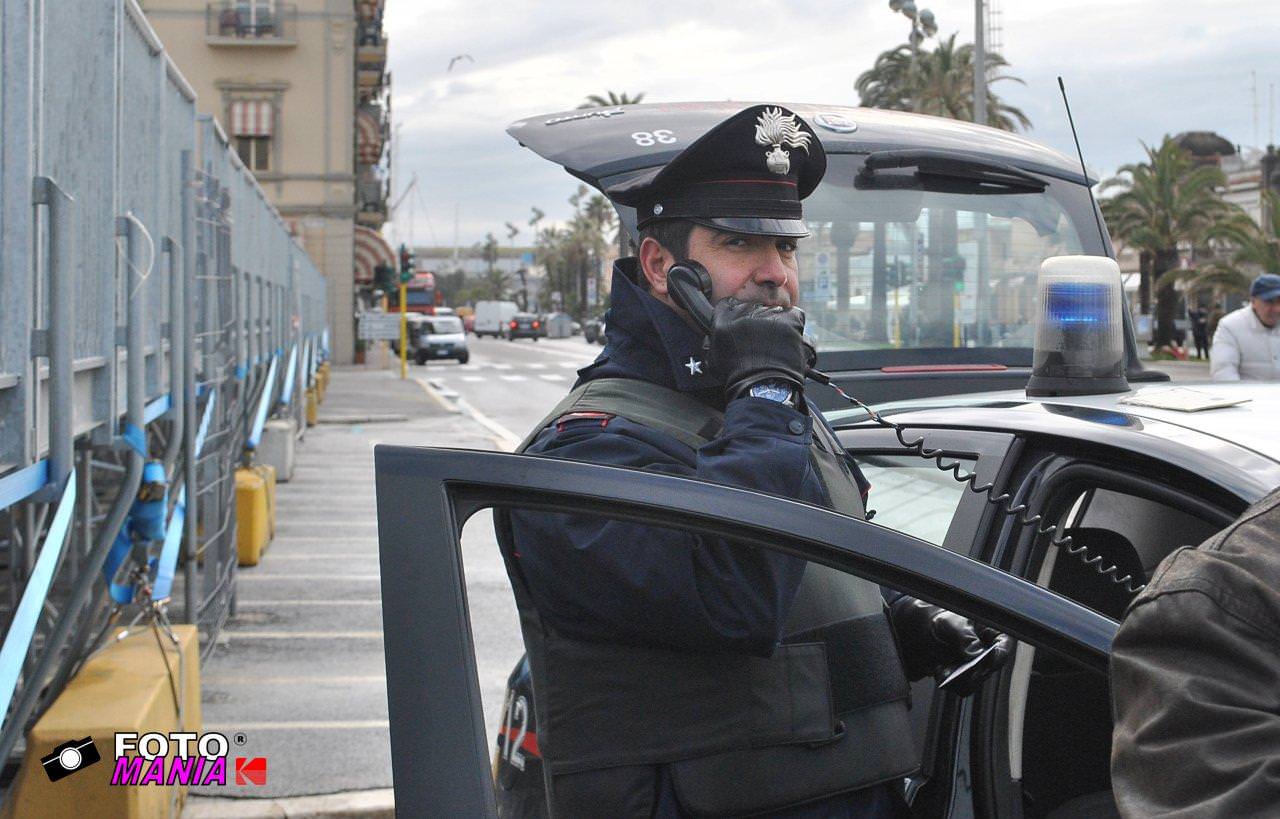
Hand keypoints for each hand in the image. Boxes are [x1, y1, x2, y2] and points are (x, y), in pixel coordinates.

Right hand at [707, 298, 809, 400]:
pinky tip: (787, 340)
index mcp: (725, 317)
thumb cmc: (737, 376)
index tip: (741, 327)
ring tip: (774, 345)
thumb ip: (711, 341)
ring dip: (774, 324)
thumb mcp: (713, 359)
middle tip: (759, 341)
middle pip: (753, 307)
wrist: (763, 386)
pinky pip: (793, 315)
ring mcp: (769, 313)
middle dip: (756, 321)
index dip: (736, 317)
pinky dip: (793, 325)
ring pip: (773, 311)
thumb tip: (713, 336)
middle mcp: (747, 310)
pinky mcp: (789, 318)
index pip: (729, 304)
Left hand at [889, 596, 1011, 685]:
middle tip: (958, 671)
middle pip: (987, 671)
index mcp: (993, 636)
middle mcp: (987, 655)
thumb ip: (966, 638)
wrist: (922, 629)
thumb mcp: (953, 623)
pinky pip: (958, 688)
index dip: (995, 659)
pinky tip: (937, 668)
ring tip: (942, 669)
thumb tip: (977, 654)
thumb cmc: (943, 620)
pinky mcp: (961, 679)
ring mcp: (975, 669)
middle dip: (971, 673)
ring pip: (973, 684)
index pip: (1002, 650)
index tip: (983, 664)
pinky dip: (947, 682)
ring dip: (957, 680)